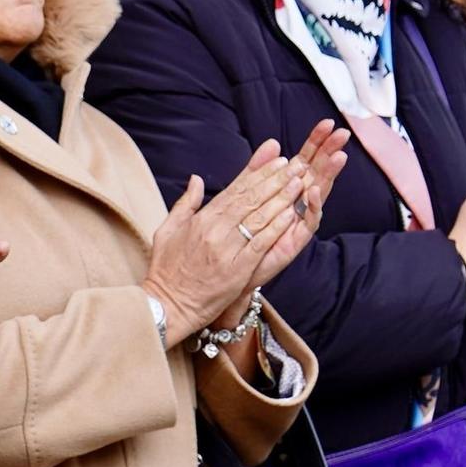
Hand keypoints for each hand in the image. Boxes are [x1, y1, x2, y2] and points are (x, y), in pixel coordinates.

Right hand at [143, 145, 309, 335]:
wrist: (167, 305)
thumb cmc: (166, 270)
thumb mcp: (167, 230)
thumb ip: (185, 203)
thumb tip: (196, 179)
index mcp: (201, 219)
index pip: (235, 190)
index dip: (258, 174)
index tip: (277, 160)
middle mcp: (214, 230)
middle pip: (251, 199)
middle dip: (276, 180)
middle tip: (295, 165)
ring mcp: (226, 249)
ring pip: (259, 217)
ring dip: (281, 198)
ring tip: (299, 183)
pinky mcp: (237, 269)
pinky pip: (261, 244)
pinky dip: (276, 228)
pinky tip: (290, 215)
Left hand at [247, 120, 347, 289]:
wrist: (229, 266)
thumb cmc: (242, 231)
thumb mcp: (248, 194)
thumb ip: (259, 169)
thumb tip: (272, 143)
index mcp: (287, 189)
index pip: (305, 160)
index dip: (315, 142)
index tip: (327, 124)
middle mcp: (297, 202)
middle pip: (317, 172)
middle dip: (329, 152)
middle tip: (342, 133)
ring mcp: (299, 220)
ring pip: (318, 193)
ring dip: (328, 176)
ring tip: (338, 156)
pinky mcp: (296, 239)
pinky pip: (308, 221)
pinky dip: (312, 206)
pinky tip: (314, 190)